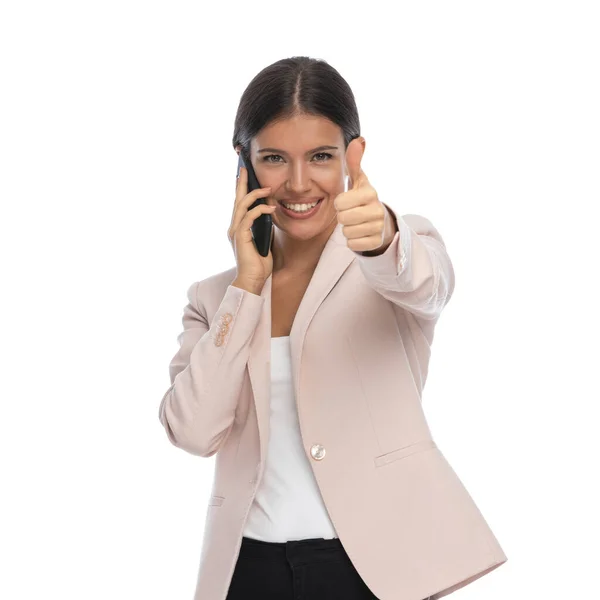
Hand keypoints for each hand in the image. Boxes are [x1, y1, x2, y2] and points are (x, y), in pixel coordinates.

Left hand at [335, 139, 393, 253]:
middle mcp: (377, 210)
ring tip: (356, 223)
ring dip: (347, 229)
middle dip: (342, 217)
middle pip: (342, 218)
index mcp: (370, 193)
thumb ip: (354, 163)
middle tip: (351, 213)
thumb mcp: (358, 181)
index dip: (339, 203)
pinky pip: (352, 244)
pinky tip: (360, 234)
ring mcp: (378, 227)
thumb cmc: (363, 199)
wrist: (380, 223)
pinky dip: (353, 241)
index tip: (347, 201)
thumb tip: (358, 140)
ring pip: (346, 232)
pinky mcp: (376, 242)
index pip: (339, 202)